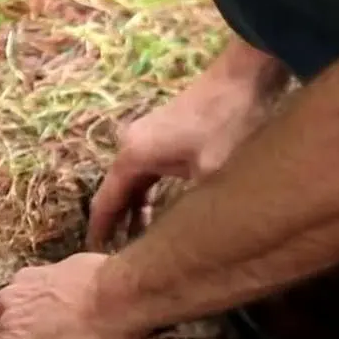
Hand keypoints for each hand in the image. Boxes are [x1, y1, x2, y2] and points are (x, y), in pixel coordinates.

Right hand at [86, 44, 287, 251]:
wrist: (245, 76)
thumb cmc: (228, 122)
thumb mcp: (212, 173)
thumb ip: (194, 209)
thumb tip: (186, 246)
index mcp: (132, 157)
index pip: (104, 203)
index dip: (99, 233)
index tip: (93, 260)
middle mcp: (130, 147)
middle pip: (115, 195)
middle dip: (115, 228)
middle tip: (117, 263)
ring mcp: (145, 139)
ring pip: (131, 186)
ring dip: (133, 214)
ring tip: (135, 248)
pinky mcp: (163, 137)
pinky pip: (146, 176)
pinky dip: (146, 198)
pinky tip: (155, 218)